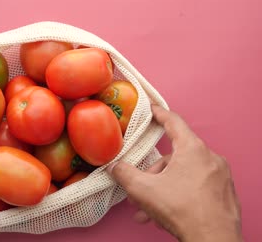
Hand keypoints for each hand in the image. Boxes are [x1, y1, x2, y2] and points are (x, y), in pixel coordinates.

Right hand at [107, 105, 241, 241]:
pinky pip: (196, 187)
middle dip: (153, 174)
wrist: (213, 240)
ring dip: (163, 190)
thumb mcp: (143, 189)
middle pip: (174, 157)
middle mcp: (210, 158)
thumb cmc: (183, 211)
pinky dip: (179, 196)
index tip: (152, 109)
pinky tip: (166, 214)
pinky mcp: (224, 193)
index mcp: (193, 149)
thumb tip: (114, 168)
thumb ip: (125, 174)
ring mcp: (220, 176)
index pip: (174, 122)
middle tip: (139, 190)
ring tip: (149, 210)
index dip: (159, 114)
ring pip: (183, 175)